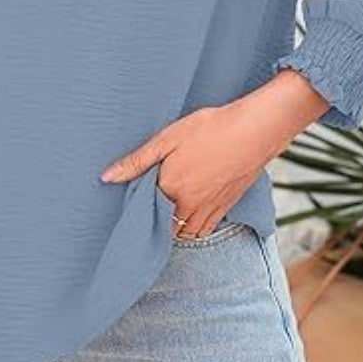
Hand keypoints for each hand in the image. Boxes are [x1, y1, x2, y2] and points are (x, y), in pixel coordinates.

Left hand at [100, 69, 329, 238]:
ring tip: (163, 213)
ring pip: (184, 233)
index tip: (130, 201)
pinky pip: (204, 231)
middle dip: (153, 223)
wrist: (255, 130)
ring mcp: (210, 210)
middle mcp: (189, 206)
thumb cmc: (210, 128)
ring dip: (172, 229)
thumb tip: (107, 177)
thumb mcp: (168, 138)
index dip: (136, 207)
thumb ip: (137, 161)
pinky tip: (187, 213)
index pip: (144, 211)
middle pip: (163, 228)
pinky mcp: (226, 208)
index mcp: (171, 188)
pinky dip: (192, 229)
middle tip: (145, 209)